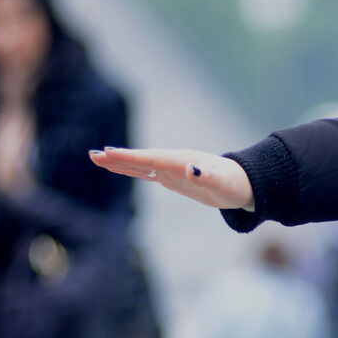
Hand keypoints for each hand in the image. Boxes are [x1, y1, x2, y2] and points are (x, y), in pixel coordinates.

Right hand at [89, 147, 254, 211]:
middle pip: (141, 160)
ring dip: (121, 163)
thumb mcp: (223, 183)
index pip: (151, 159)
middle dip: (118, 158)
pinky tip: (120, 169)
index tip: (109, 153)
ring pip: (142, 166)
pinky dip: (133, 171)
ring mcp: (172, 169)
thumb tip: (192, 170)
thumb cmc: (235, 184)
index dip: (130, 157)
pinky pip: (149, 174)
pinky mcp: (174, 178)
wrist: (244, 184)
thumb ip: (207, 176)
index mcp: (182, 161)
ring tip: (98, 159)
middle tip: (93, 155)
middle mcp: (174, 162)